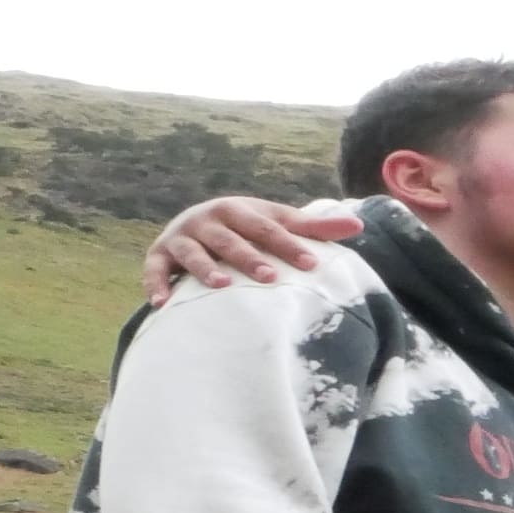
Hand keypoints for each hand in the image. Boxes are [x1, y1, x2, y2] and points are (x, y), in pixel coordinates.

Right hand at [146, 197, 356, 303]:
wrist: (198, 223)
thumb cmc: (247, 228)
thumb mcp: (277, 221)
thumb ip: (314, 227)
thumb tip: (358, 224)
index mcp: (239, 209)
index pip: (267, 228)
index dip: (288, 244)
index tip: (311, 264)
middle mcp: (207, 220)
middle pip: (230, 239)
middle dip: (248, 257)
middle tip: (269, 277)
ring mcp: (181, 237)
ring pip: (193, 252)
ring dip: (204, 268)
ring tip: (221, 285)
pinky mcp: (159, 255)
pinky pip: (155, 269)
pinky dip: (156, 284)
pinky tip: (163, 303)